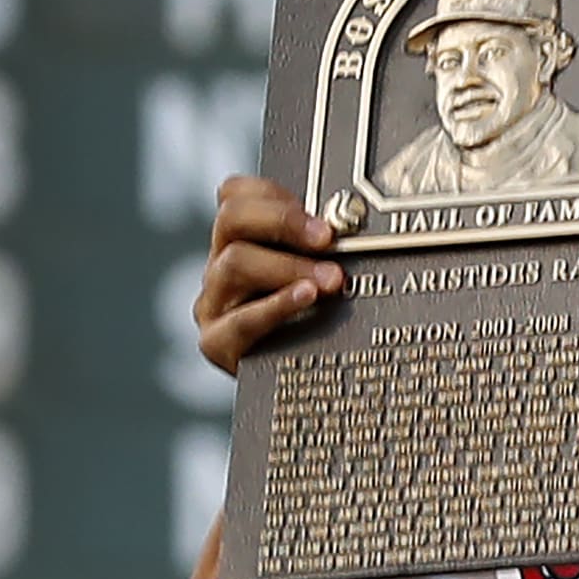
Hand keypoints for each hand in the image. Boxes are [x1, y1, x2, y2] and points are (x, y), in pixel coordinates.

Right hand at [194, 176, 345, 374]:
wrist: (298, 384)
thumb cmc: (316, 320)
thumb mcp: (318, 273)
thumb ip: (322, 247)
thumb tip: (364, 220)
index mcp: (239, 240)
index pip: (236, 194)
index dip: (274, 194)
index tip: (319, 213)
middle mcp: (220, 265)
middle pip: (232, 219)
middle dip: (284, 223)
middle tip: (328, 239)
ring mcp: (214, 303)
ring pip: (234, 263)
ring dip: (288, 267)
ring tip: (330, 280)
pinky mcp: (216, 343)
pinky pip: (240, 320)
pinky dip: (276, 306)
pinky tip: (306, 298)